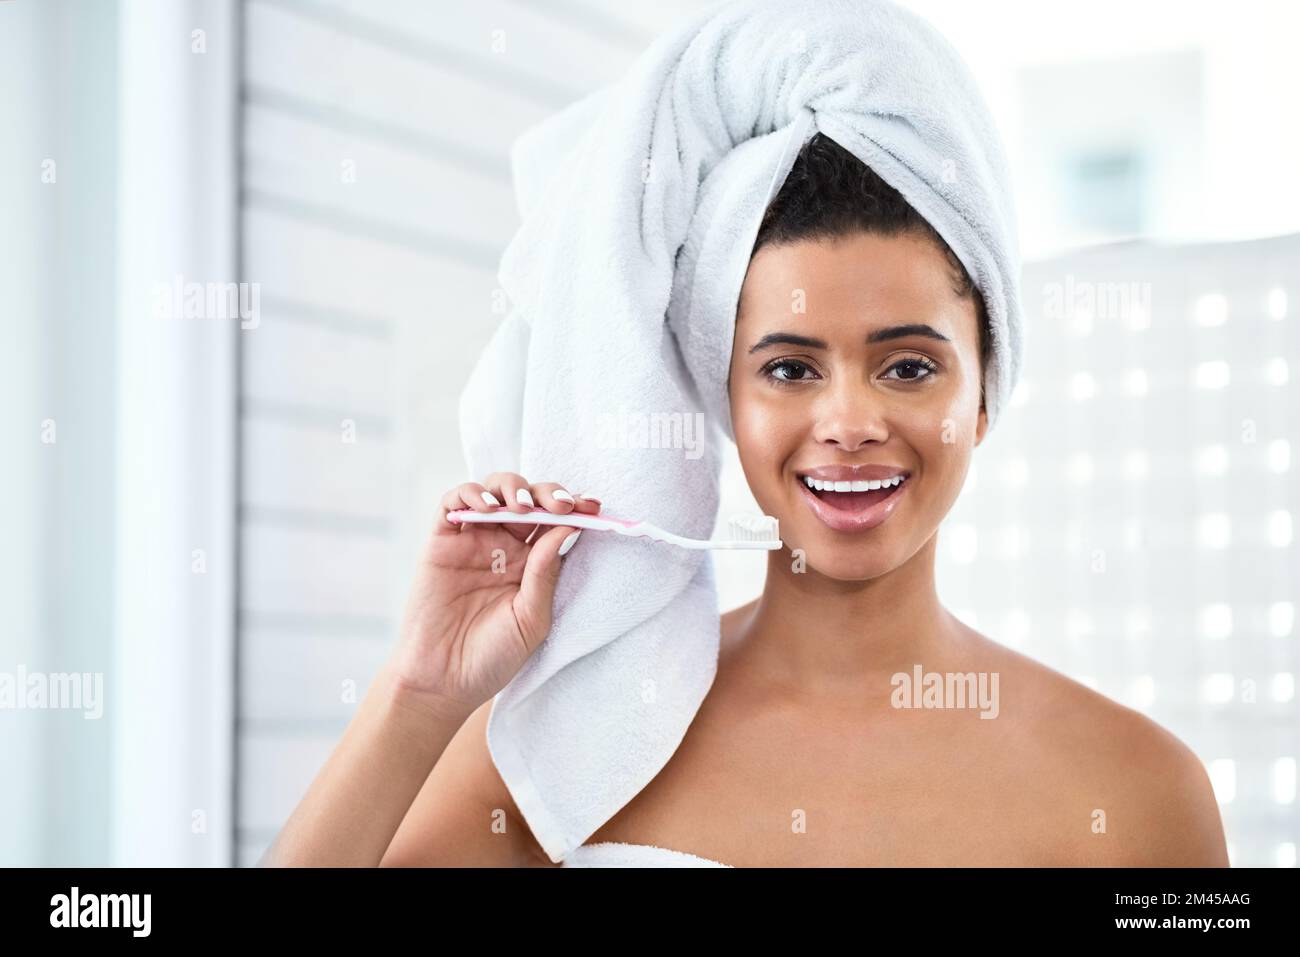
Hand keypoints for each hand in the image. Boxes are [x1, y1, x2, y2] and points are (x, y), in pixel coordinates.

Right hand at [387, 473, 600, 717]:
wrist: (443, 681)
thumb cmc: (492, 657)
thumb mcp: (531, 619)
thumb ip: (546, 573)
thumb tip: (569, 528)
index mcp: (532, 564)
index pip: (556, 523)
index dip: (575, 508)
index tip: (593, 505)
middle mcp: (504, 546)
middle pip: (530, 499)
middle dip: (548, 493)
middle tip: (560, 505)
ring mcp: (472, 541)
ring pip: (494, 491)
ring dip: (512, 488)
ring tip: (522, 507)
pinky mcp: (441, 541)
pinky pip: (453, 502)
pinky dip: (470, 494)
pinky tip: (486, 507)